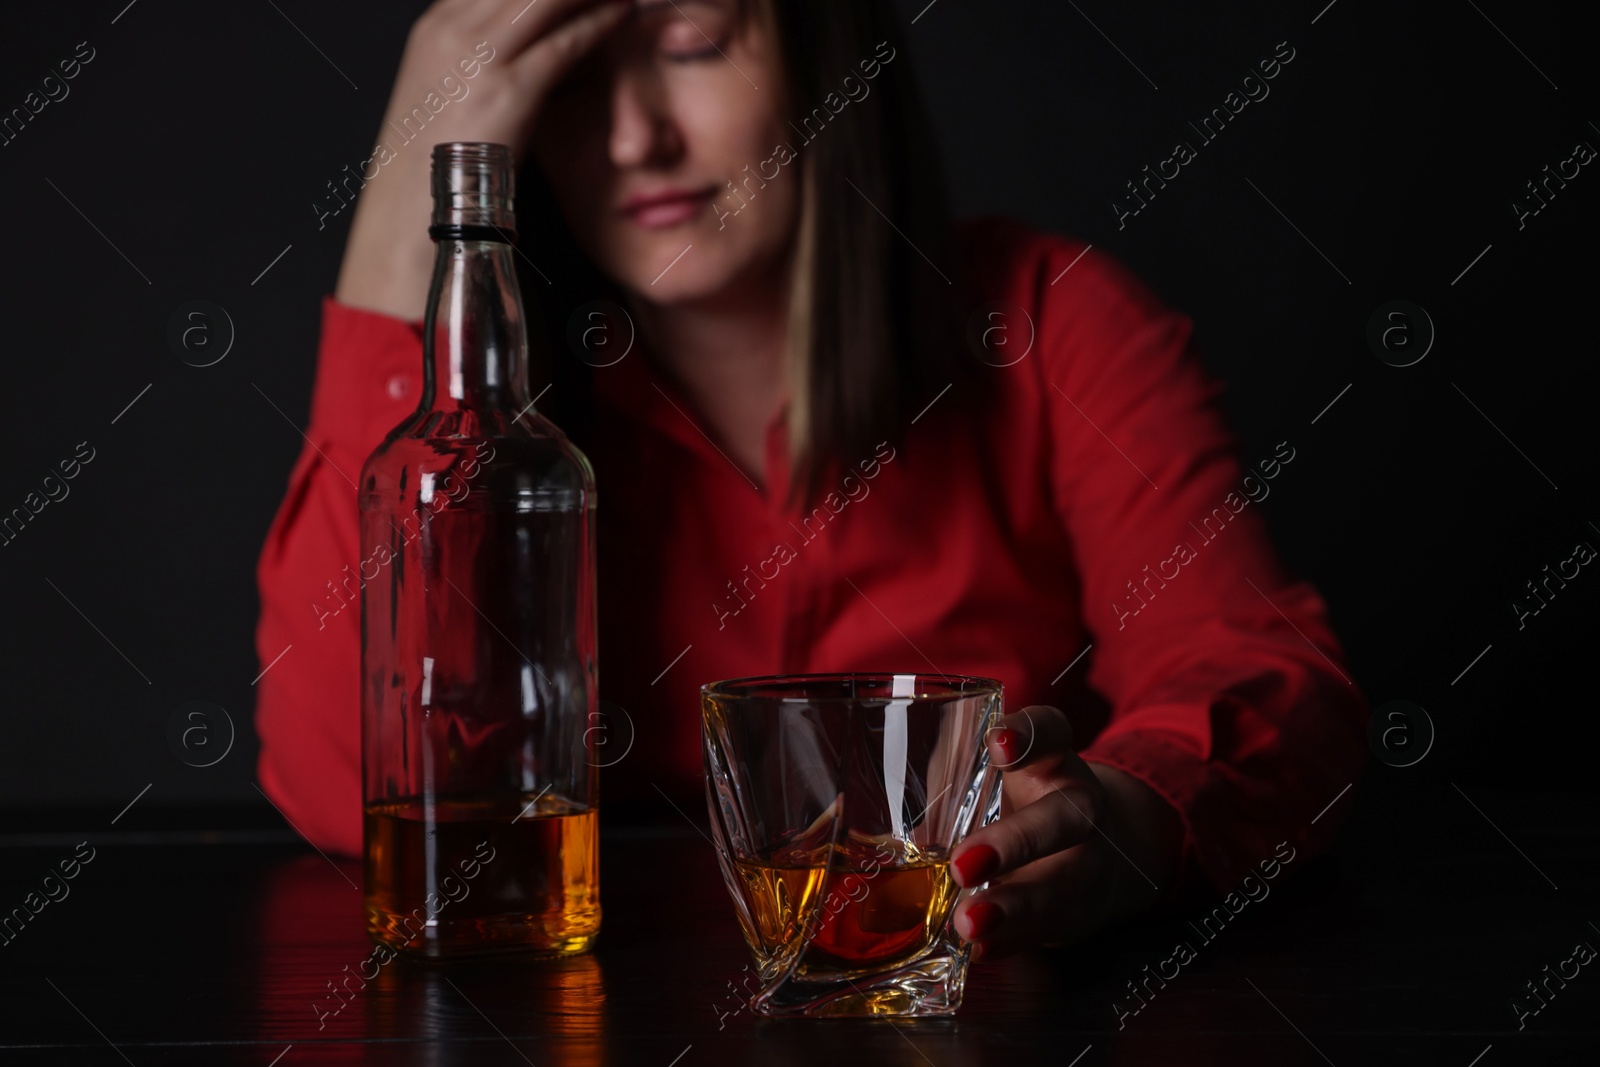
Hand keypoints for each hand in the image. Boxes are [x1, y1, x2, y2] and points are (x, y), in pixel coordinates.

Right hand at [336, 0, 631, 317]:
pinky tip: (623, 13)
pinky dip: (598, 23)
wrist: (413, 204)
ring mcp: (477, 55)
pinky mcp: (508, 88)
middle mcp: (452, 27)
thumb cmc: (436, 158)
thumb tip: (520, 49)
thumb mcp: (451, 91)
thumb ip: (482, 58)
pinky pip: (563, 42)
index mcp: (437, 24)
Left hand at [948, 706, 1183, 959]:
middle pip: (1065, 818)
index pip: (1050, 732)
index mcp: (1052, 758)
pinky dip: (1015, 941)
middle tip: (964, 865)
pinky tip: (982, 949)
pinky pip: (1052, 928)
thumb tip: (877, 818)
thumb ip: (946, 780)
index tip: (998, 743)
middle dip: (1016, 842)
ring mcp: (1089, 860)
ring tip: (969, 922)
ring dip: (1015, 905)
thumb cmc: (1014, 800)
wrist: (1088, 849)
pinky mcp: (1081, 909)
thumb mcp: (985, 774)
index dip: (1028, 735)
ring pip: (1063, 883)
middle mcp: (1079, 805)